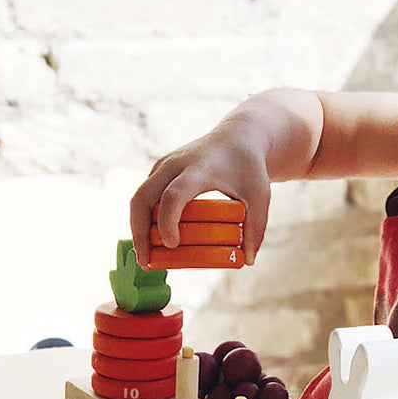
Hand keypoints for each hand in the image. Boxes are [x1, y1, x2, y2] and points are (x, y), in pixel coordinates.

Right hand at [130, 109, 271, 268]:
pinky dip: (142, 218)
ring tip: (146, 258)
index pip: (173, 196)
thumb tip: (249, 261)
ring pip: (138, 197)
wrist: (239, 136)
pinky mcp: (160, 169)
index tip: (172, 245)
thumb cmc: (250, 167)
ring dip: (137, 228)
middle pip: (142, 197)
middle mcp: (175, 165)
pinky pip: (144, 195)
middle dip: (139, 232)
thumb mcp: (260, 196)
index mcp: (199, 170)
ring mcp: (164, 165)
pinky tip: (152, 240)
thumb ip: (256, 227)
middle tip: (147, 262)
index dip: (168, 221)